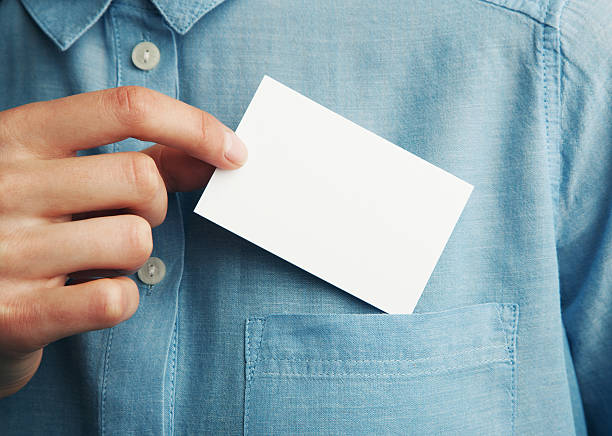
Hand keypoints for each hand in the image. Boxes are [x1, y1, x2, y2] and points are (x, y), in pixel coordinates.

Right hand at [0, 87, 246, 396]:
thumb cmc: (22, 225)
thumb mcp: (59, 173)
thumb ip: (136, 159)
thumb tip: (214, 156)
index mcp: (17, 136)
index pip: (125, 108)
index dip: (194, 126)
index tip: (234, 152)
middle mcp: (5, 185)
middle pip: (141, 178)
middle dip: (154, 206)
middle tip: (124, 219)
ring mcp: (4, 251)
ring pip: (135, 240)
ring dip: (133, 255)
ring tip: (90, 259)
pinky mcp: (14, 316)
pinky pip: (115, 299)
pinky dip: (120, 299)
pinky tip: (86, 295)